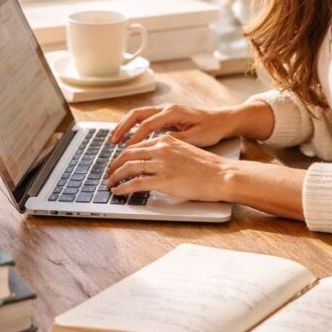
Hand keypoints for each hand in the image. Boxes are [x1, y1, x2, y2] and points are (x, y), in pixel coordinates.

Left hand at [106, 131, 231, 200]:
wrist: (222, 175)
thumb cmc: (208, 167)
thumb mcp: (185, 150)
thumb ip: (168, 152)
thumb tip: (153, 161)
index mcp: (166, 140)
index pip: (136, 145)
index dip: (122, 155)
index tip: (117, 162)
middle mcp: (161, 148)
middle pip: (127, 154)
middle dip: (114, 165)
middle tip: (108, 173)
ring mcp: (161, 164)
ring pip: (128, 168)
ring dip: (115, 177)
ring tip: (110, 184)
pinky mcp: (163, 180)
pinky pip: (135, 183)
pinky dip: (123, 188)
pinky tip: (118, 191)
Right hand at [109, 102, 236, 147]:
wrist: (223, 119)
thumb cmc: (212, 129)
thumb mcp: (196, 138)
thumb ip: (176, 140)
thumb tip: (159, 144)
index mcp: (172, 112)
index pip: (147, 124)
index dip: (134, 138)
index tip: (125, 150)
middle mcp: (166, 108)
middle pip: (136, 114)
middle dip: (122, 127)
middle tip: (111, 142)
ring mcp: (165, 110)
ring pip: (138, 115)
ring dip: (125, 126)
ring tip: (114, 139)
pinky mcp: (166, 115)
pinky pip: (144, 118)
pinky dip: (133, 127)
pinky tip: (128, 138)